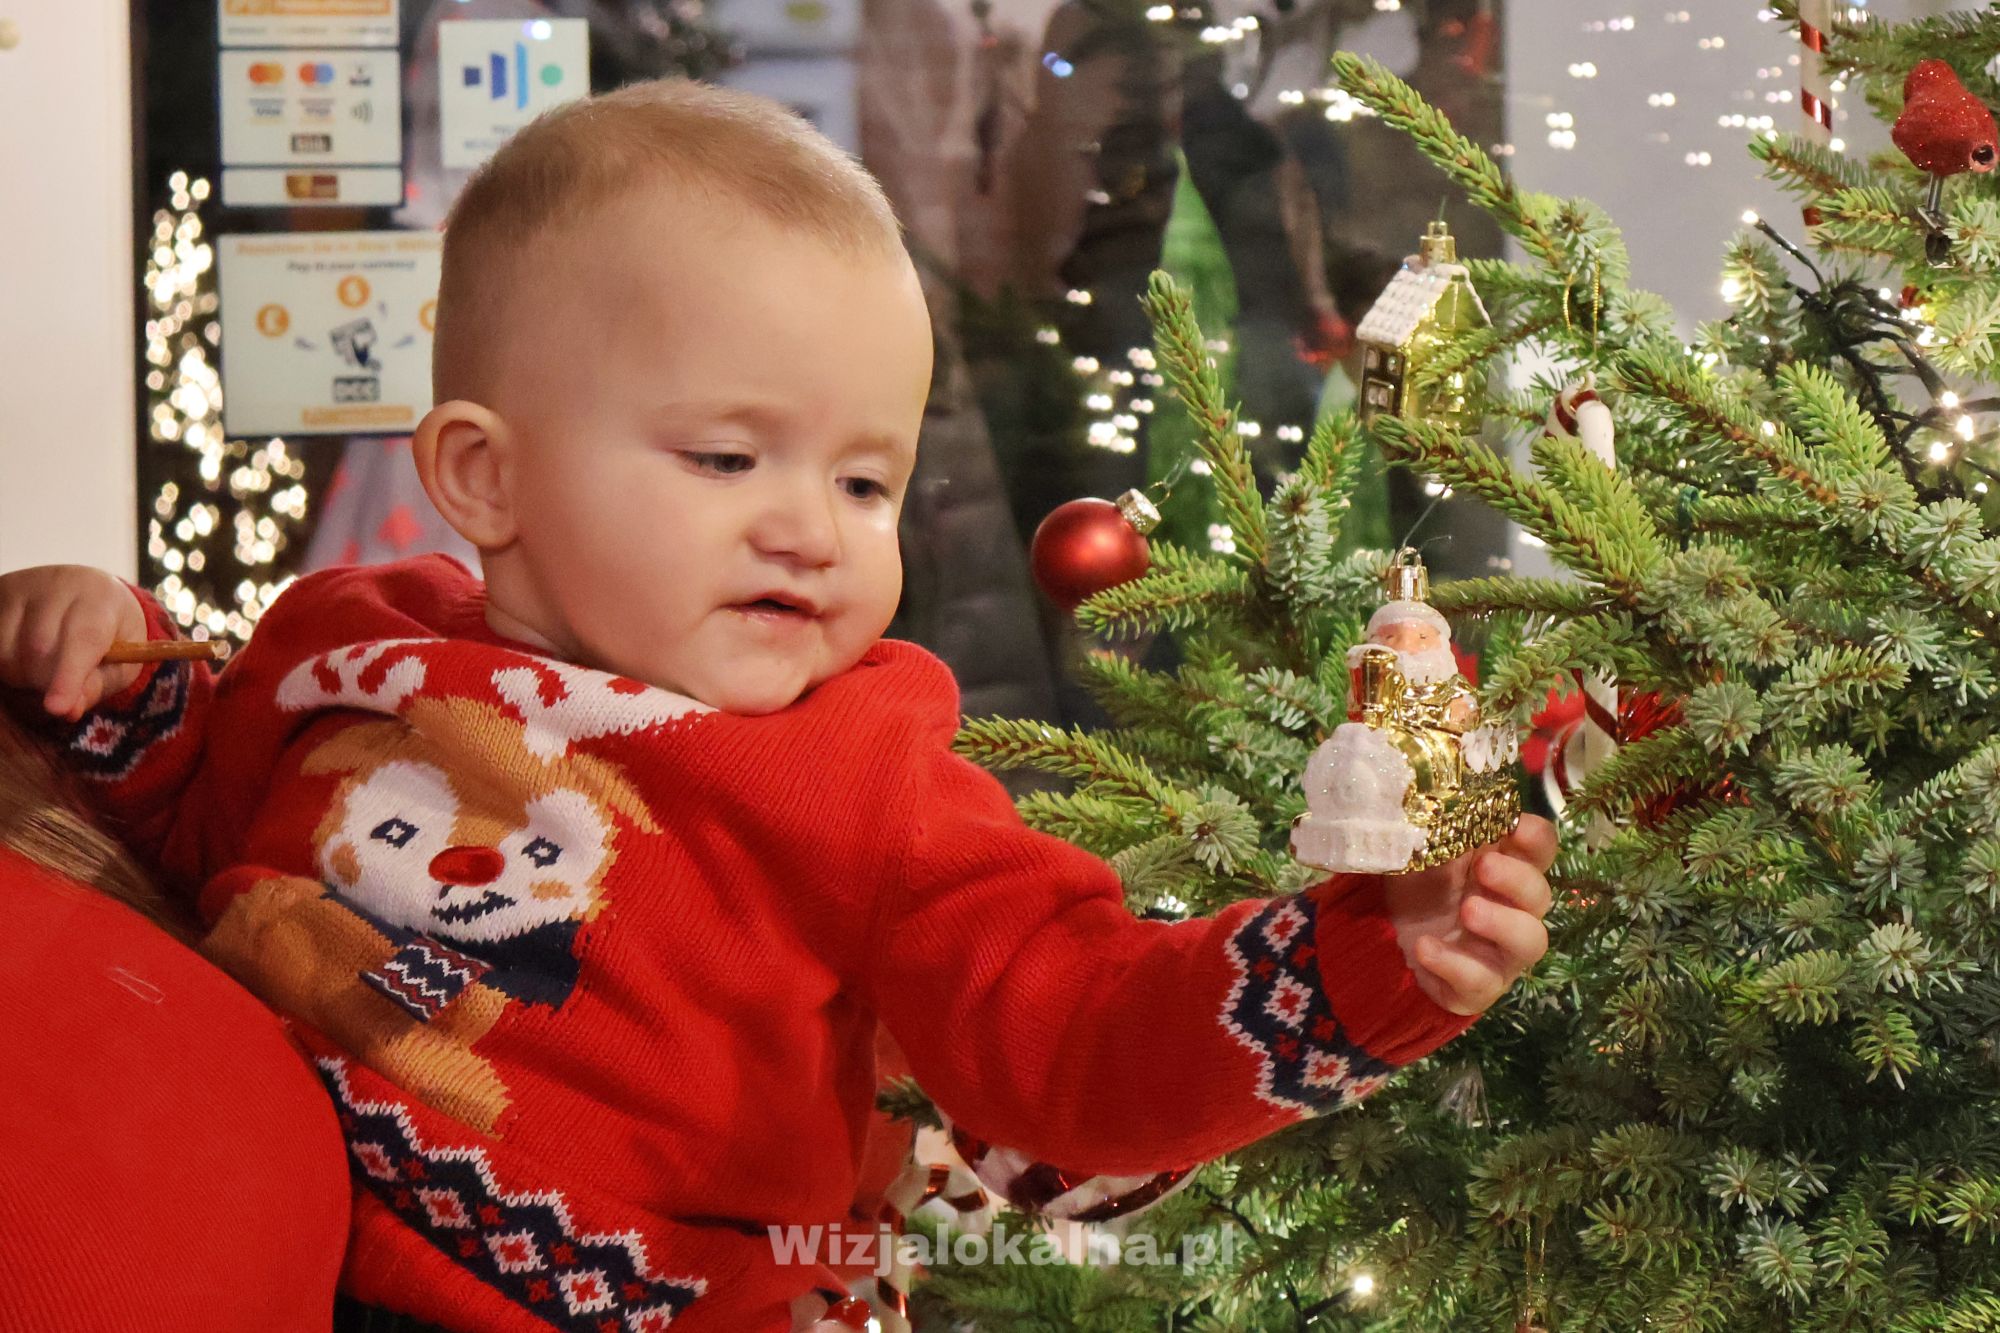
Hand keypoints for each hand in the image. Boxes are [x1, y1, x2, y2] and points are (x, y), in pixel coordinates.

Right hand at [0, 565, 148, 719]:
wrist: (87, 593)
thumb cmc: (109, 635)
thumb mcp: (121, 662)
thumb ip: (98, 685)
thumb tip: (68, 711)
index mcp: (101, 597)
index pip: (83, 638)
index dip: (68, 677)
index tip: (57, 708)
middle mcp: (60, 584)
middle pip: (40, 648)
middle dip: (46, 681)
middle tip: (61, 691)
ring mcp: (22, 586)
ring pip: (7, 650)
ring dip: (21, 676)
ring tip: (44, 669)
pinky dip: (4, 665)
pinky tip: (22, 659)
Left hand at [1381, 815, 1555, 1015]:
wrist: (1386, 940)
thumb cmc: (1419, 887)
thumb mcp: (1427, 851)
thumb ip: (1447, 830)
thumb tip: (1454, 797)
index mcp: (1508, 869)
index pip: (1542, 850)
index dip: (1535, 839)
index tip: (1515, 825)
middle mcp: (1515, 911)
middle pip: (1541, 895)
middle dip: (1517, 879)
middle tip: (1485, 867)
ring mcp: (1502, 953)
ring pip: (1530, 942)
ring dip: (1502, 923)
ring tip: (1468, 910)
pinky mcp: (1479, 987)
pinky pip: (1481, 981)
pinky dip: (1454, 963)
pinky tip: (1426, 948)